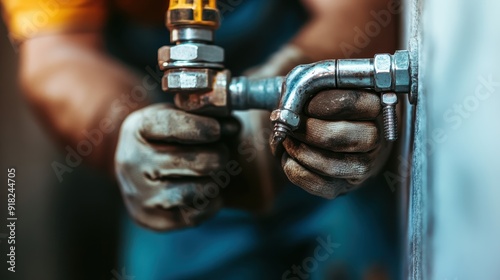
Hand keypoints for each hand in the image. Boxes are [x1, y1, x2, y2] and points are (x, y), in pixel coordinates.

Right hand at [115, 104, 230, 230]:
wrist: (136, 170)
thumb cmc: (166, 136)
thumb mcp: (177, 113)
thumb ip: (206, 112)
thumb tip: (232, 126)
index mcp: (137, 129)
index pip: (174, 126)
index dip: (204, 127)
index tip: (217, 129)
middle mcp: (132, 163)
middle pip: (197, 162)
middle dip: (219, 156)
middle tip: (221, 153)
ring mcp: (140, 194)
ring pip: (197, 191)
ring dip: (215, 181)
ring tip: (214, 172)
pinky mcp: (152, 220)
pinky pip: (195, 216)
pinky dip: (211, 202)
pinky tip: (206, 189)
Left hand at [281, 90, 388, 198]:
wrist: (327, 136)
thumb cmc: (323, 107)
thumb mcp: (322, 90)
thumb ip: (311, 89)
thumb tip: (290, 105)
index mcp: (374, 107)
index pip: (351, 103)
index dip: (320, 103)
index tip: (302, 102)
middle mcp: (375, 139)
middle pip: (341, 138)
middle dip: (308, 130)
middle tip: (292, 124)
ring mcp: (362, 167)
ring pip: (330, 165)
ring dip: (300, 151)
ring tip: (288, 139)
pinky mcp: (343, 186)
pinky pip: (317, 184)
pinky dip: (295, 170)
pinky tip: (288, 157)